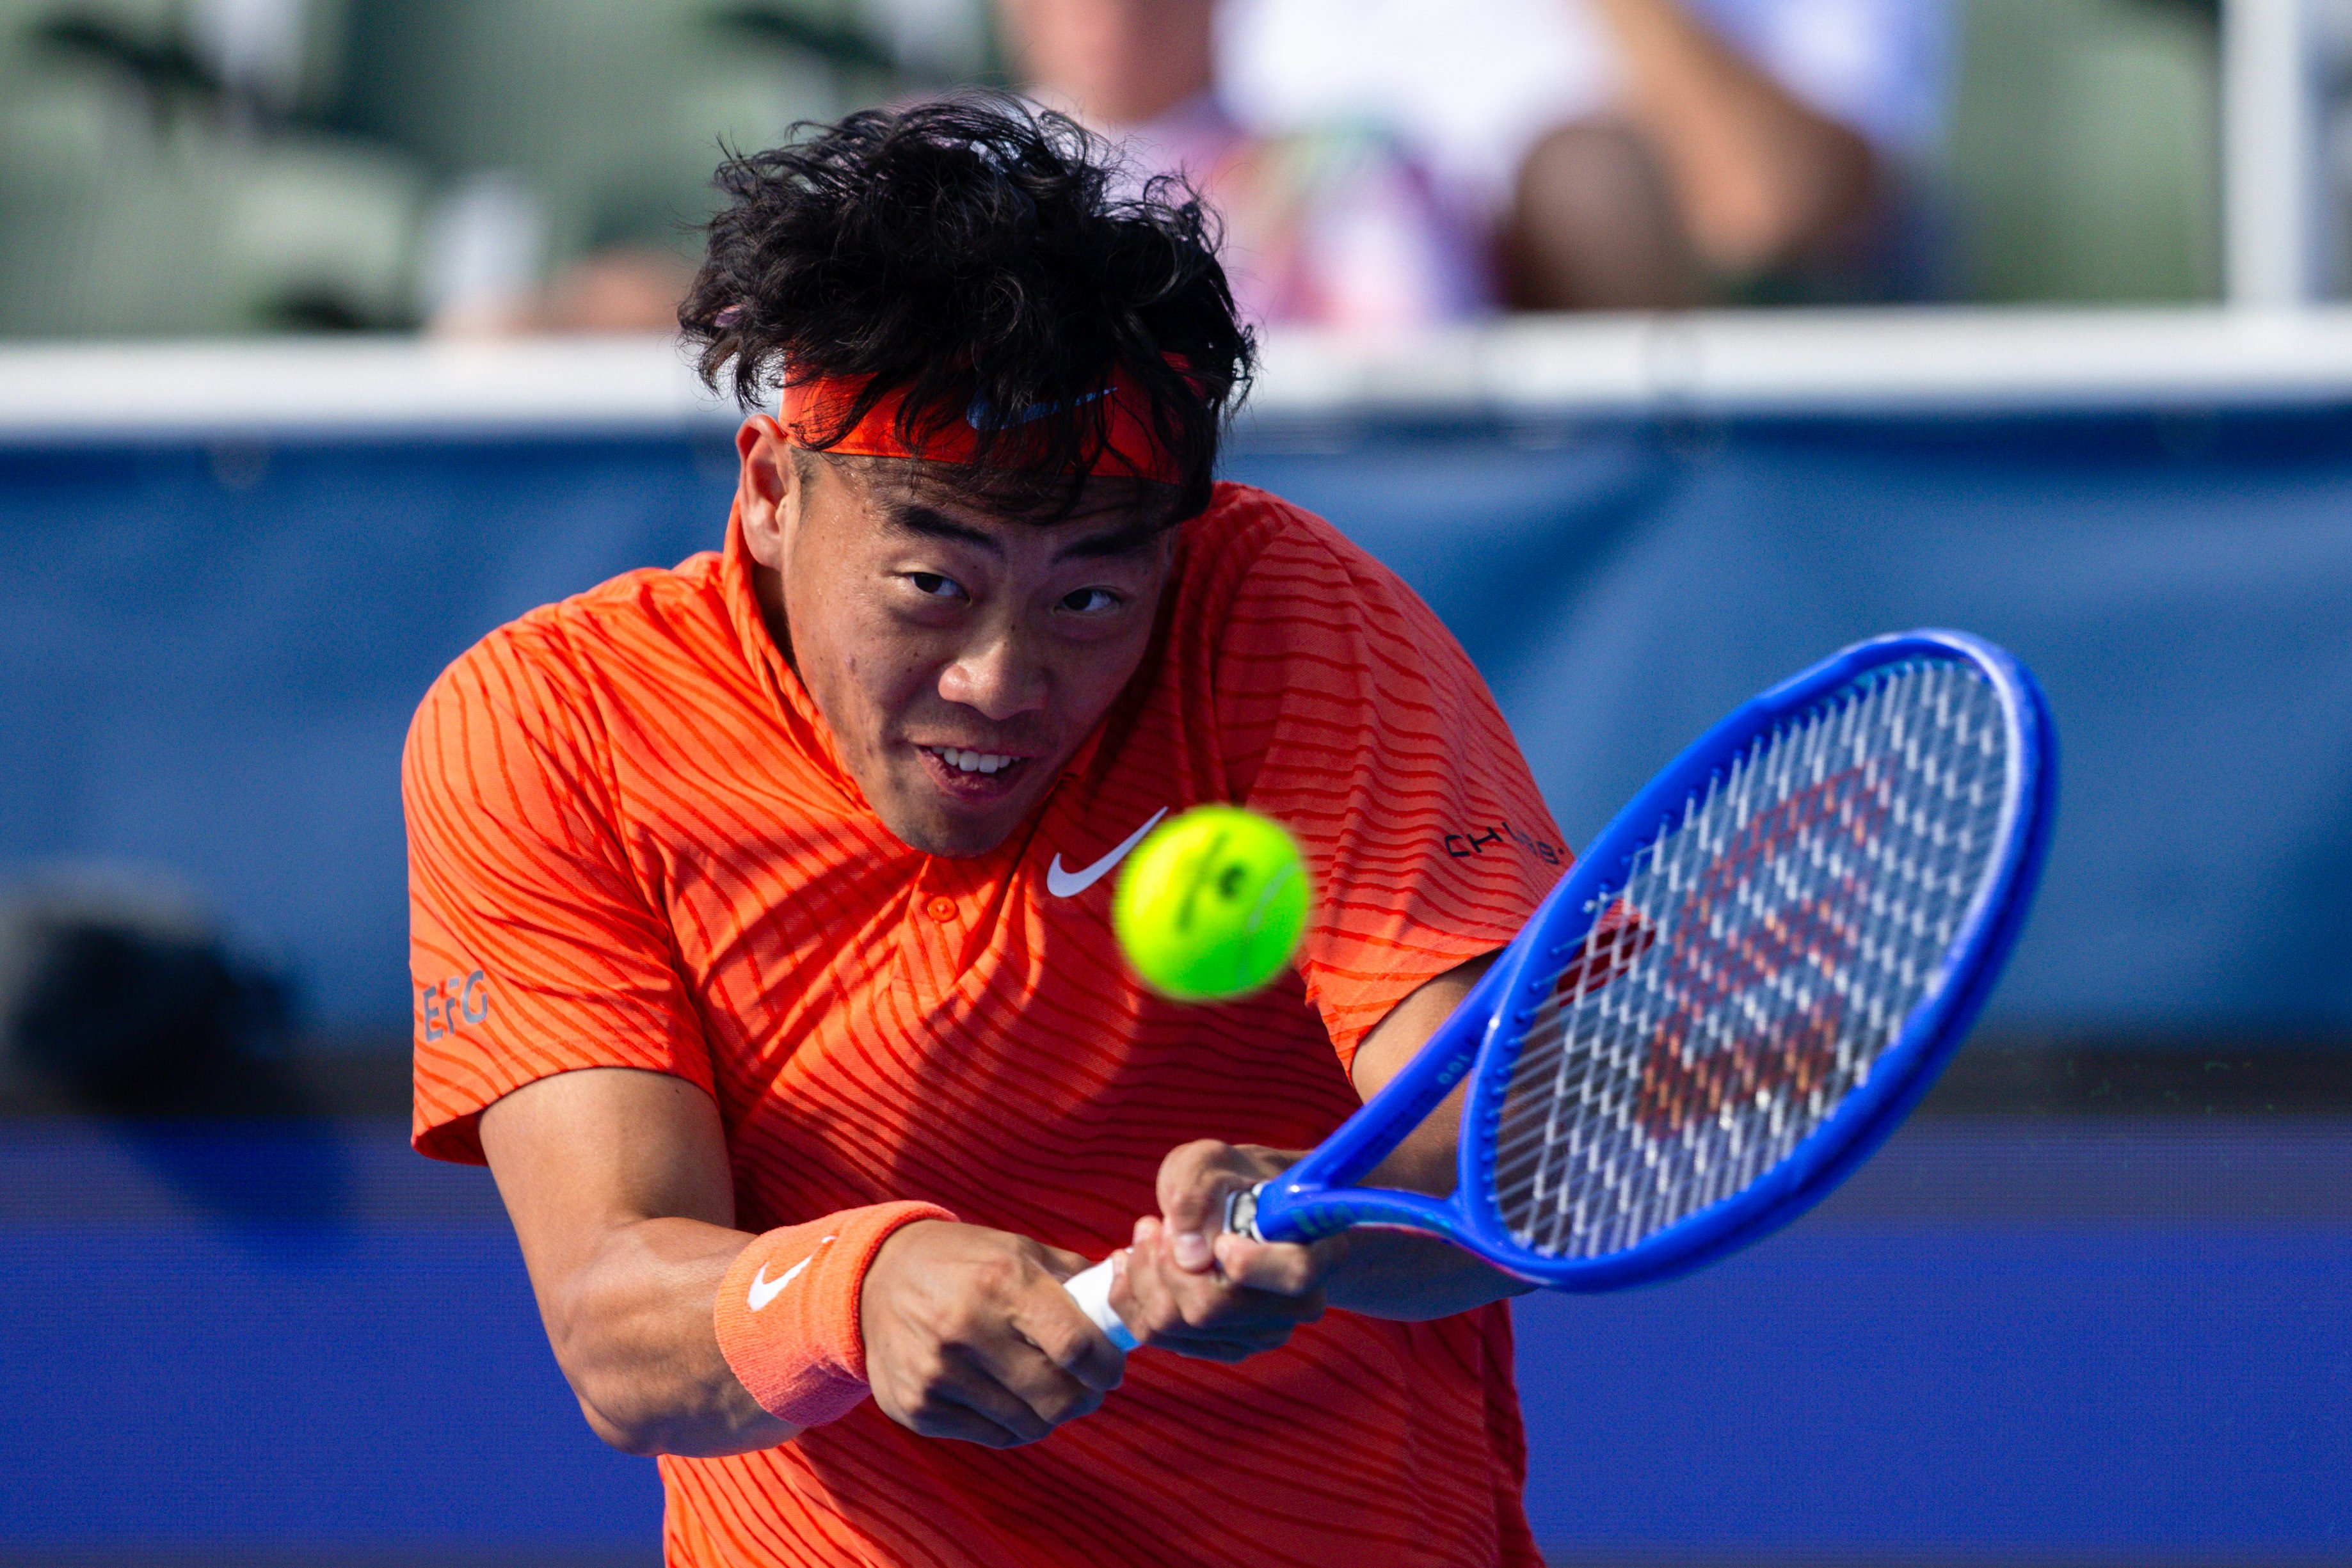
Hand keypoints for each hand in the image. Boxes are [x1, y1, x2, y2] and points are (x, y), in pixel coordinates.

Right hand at [859, 1220, 1125, 1446]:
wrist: (875, 1279)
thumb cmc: (965, 1262)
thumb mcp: (1018, 1249)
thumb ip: (1076, 1279)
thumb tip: (1128, 1305)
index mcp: (1001, 1282)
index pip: (1074, 1345)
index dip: (1107, 1366)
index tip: (1113, 1367)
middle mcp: (965, 1328)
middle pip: (1057, 1396)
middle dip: (1086, 1397)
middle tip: (1088, 1387)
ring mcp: (936, 1373)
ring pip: (1029, 1425)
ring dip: (1051, 1413)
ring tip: (1047, 1389)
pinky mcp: (916, 1407)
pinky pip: (993, 1437)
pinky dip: (1013, 1424)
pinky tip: (1007, 1396)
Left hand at [1106, 1140, 1345, 1362]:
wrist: (1235, 1204)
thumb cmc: (1227, 1179)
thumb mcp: (1210, 1162)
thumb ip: (1198, 1193)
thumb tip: (1189, 1254)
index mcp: (1319, 1249)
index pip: (1295, 1273)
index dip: (1248, 1260)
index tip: (1219, 1236)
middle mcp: (1297, 1303)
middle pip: (1211, 1309)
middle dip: (1163, 1264)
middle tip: (1152, 1224)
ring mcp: (1261, 1333)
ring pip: (1176, 1327)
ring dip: (1142, 1277)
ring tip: (1144, 1237)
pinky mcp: (1225, 1347)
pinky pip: (1161, 1338)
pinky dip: (1133, 1298)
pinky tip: (1132, 1265)